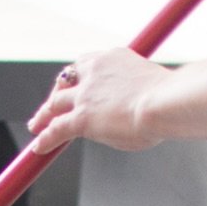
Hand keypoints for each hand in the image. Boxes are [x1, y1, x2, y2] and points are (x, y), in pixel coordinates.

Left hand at [27, 48, 170, 153]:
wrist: (166, 103)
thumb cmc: (170, 98)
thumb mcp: (152, 87)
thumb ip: (139, 92)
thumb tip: (145, 106)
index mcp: (113, 58)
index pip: (86, 64)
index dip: (77, 78)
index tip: (75, 86)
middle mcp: (95, 71)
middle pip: (65, 82)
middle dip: (56, 95)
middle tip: (49, 107)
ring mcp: (86, 95)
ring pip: (55, 104)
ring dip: (44, 116)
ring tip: (36, 126)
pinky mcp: (81, 117)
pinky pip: (56, 128)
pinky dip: (45, 138)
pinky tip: (39, 147)